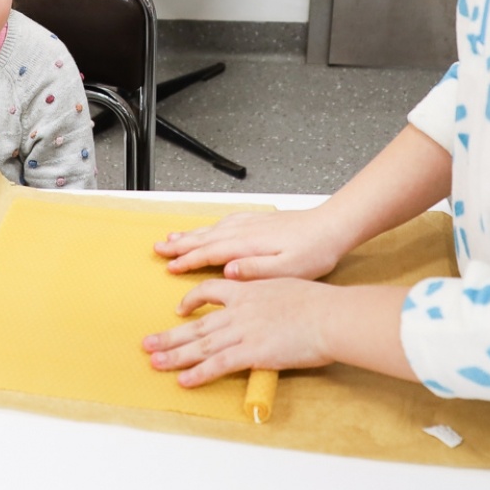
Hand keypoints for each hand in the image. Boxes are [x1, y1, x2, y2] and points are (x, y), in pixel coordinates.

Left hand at [143, 277, 337, 387]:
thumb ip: (266, 289)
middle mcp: (238, 311)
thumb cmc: (317, 302)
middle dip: (169, 335)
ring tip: (154, 362)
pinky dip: (199, 373)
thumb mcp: (285, 283)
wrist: (328, 316)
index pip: (210, 291)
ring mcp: (243, 332)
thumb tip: (265, 295)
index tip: (179, 308)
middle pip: (196, 324)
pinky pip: (218, 364)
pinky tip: (184, 380)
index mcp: (247, 291)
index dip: (191, 301)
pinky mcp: (252, 352)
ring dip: (175, 355)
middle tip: (147, 343)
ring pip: (201, 344)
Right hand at [154, 209, 348, 280]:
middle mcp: (245, 230)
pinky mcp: (259, 220)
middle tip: (158, 249)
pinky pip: (224, 222)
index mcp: (247, 244)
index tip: (170, 267)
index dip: (187, 260)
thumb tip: (227, 270)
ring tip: (172, 238)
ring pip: (212, 228)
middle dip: (179, 244)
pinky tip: (207, 228)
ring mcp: (251, 223)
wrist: (332, 226)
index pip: (209, 253)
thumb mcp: (287, 269)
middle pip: (204, 237)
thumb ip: (255, 270)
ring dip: (190, 234)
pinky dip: (209, 226)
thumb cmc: (313, 252)